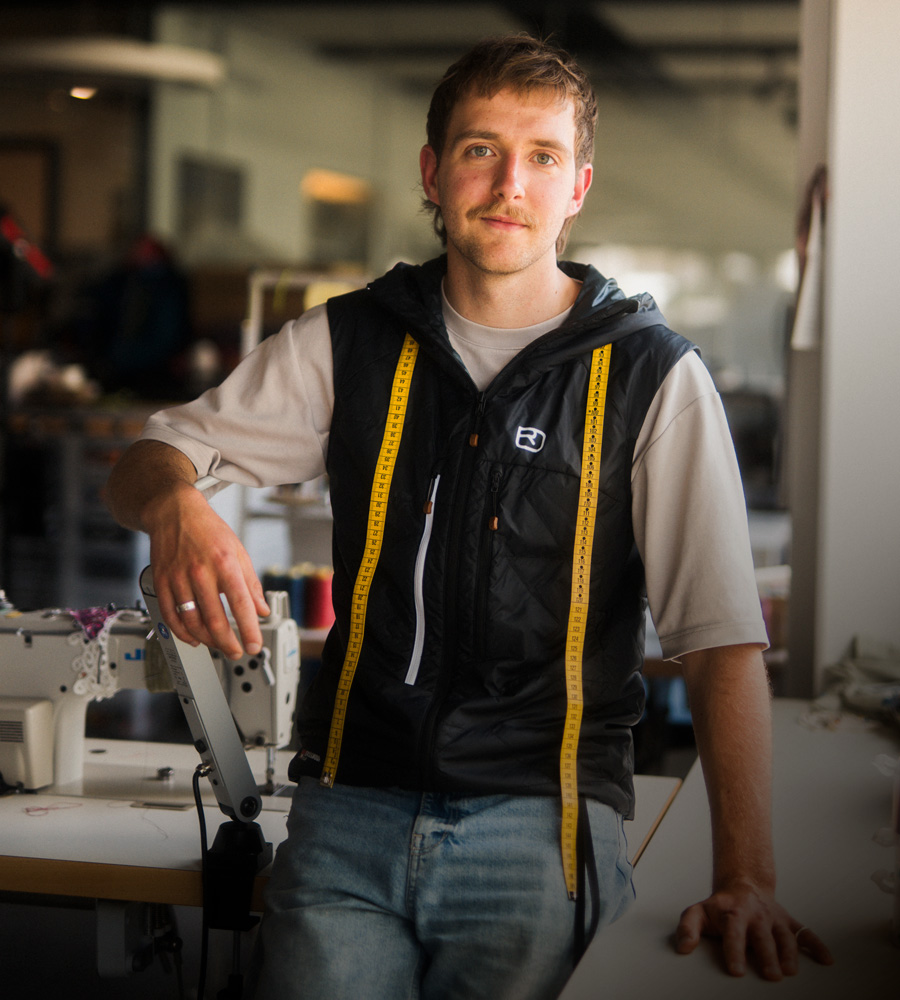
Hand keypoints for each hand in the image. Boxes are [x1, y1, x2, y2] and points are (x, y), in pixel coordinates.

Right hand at [146, 483, 269, 658]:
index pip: (240, 604)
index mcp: (224, 563)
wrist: (173, 512)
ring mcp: (178, 578)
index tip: (254, 644)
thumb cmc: (208, 530)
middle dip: (228, 642)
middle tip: (236, 651)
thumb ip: (251, 583)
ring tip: (218, 645)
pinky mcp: (162, 582)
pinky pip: (170, 615)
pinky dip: (182, 632)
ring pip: (191, 621)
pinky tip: (193, 638)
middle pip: (214, 619)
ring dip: (206, 640)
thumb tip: (261, 609)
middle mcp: (200, 572)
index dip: (249, 629)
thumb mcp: (238, 551)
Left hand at [674, 882, 832, 979]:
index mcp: (733, 914)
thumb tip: (683, 948)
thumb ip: (688, 928)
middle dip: (767, 955)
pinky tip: (827, 960)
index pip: (733, 933)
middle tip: (771, 975)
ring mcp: (774, 918)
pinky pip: (806, 933)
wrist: (743, 886)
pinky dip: (817, 945)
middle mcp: (756, 916)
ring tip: (791, 972)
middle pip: (762, 936)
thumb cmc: (720, 907)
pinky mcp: (789, 922)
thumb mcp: (697, 912)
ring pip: (785, 936)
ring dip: (790, 953)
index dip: (734, 951)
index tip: (736, 971)